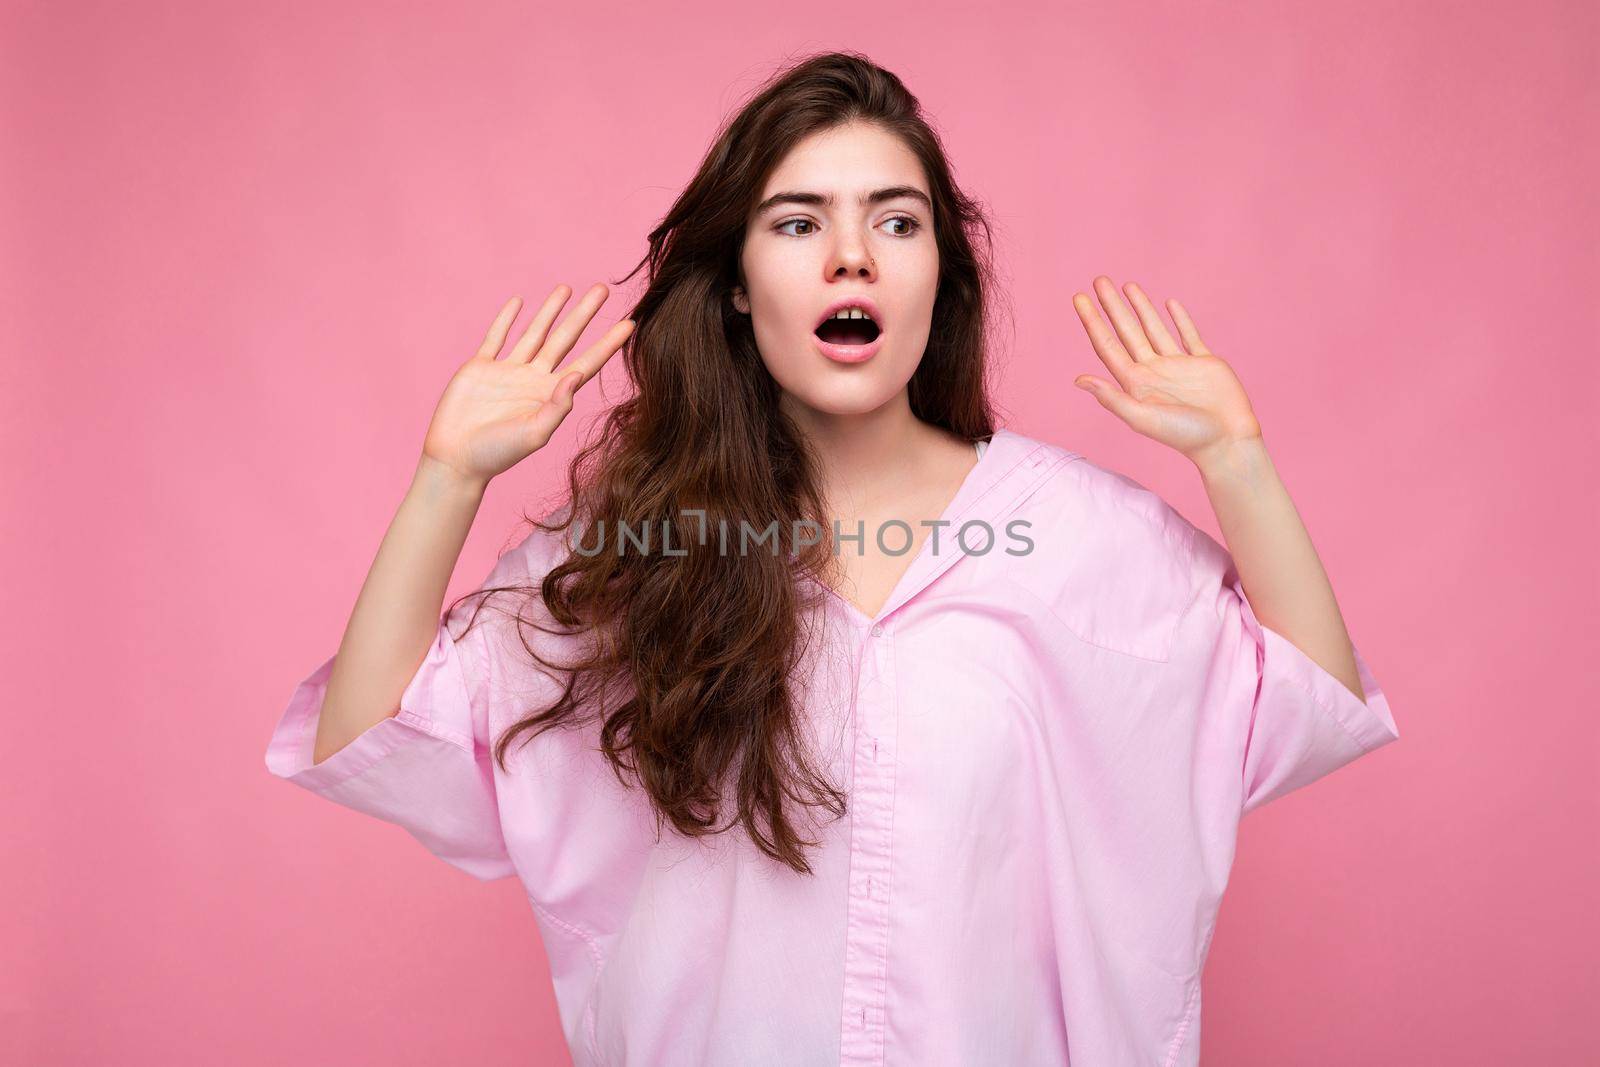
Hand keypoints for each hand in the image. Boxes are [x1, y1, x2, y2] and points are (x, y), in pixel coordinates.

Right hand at [421, 283, 634, 485]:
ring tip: (566, 288)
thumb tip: (576, 375)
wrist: (456, 458)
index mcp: (550, 395)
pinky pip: (496, 337)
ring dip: (550, 311)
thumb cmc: (497, 454)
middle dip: (583, 314)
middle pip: (565, 339)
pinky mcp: (481, 368)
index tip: (629, 324)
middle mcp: (533, 379)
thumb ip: (557, 406)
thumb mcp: (534, 434)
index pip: (587, 363)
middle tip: (603, 289)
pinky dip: (506, 319)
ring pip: (534, 333)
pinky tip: (519, 302)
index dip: (608, 344)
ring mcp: (507, 372)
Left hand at [1070, 276, 1261, 466]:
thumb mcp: (1143, 418)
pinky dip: (1179, 319)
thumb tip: (1078, 380)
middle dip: (1112, 306)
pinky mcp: (1204, 363)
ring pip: (1154, 329)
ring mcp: (1178, 366)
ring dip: (1140, 308)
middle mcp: (1153, 371)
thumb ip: (1112, 398)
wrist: (1227, 441)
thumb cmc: (1185, 436)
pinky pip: (1188, 335)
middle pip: (1126, 331)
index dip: (1092, 321)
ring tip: (1127, 286)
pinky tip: (1168, 304)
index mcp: (1135, 383)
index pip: (1107, 345)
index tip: (1079, 298)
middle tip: (1098, 280)